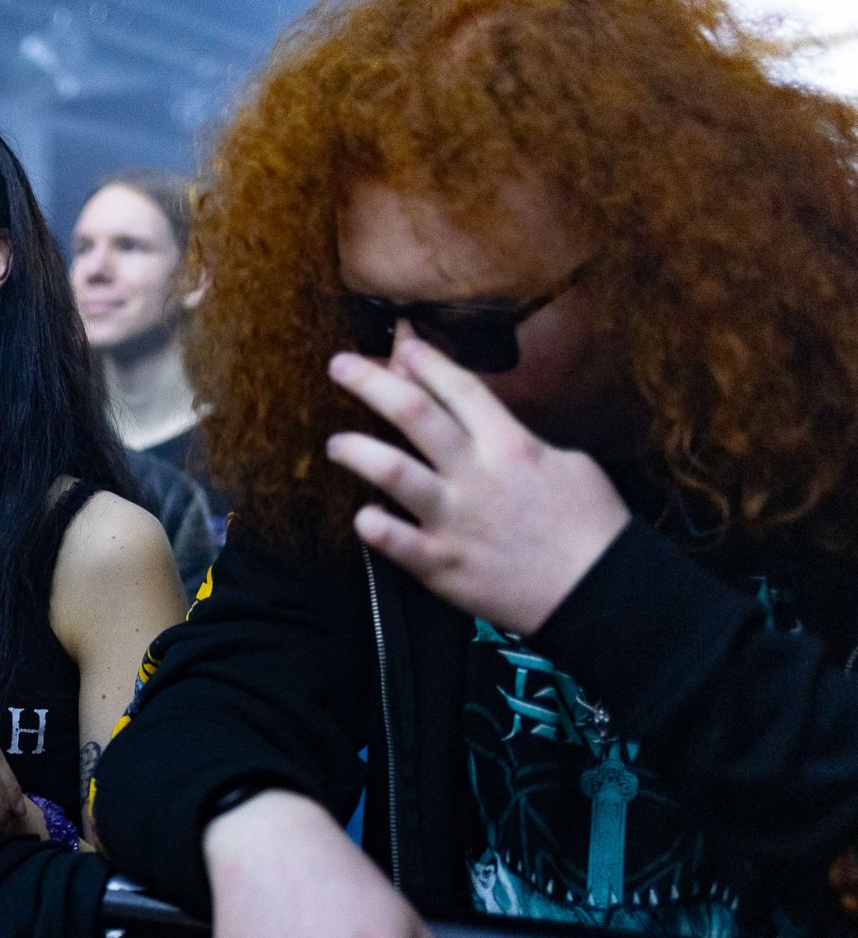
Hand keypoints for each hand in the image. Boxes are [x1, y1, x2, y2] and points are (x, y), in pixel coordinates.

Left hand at [325, 324, 629, 635]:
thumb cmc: (590, 527)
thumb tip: (481, 420)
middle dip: (371, 383)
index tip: (400, 343)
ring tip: (336, 444)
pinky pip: (391, 540)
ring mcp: (454, 519)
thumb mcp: (568, 463)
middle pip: (413, 414)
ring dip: (356, 451)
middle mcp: (476, 474)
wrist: (601, 594)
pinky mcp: (441, 565)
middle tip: (340, 365)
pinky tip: (362, 516)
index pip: (459, 388)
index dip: (425, 360)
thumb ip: (517, 440)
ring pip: (392, 471)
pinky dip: (372, 524)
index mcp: (510, 445)